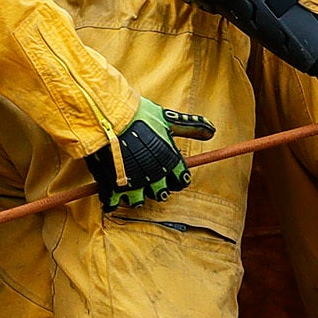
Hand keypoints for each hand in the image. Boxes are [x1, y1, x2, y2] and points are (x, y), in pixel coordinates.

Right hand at [90, 101, 204, 209]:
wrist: (105, 115)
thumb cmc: (138, 115)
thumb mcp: (167, 119)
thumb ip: (190, 127)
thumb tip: (212, 130)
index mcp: (169, 161)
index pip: (182, 181)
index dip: (177, 178)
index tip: (171, 174)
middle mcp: (154, 176)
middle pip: (161, 194)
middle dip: (157, 188)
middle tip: (149, 177)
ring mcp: (132, 183)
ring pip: (139, 201)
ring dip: (135, 195)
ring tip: (130, 184)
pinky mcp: (111, 185)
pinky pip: (114, 202)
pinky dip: (113, 200)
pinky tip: (112, 193)